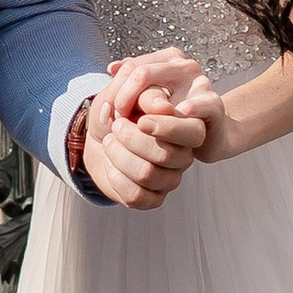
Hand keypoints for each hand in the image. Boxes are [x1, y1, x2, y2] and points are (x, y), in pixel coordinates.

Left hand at [77, 58, 207, 207]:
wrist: (101, 135)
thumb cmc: (120, 111)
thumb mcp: (130, 94)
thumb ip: (147, 95)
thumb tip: (162, 107)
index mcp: (186, 128)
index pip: (191, 133)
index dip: (167, 127)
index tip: (141, 119)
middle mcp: (183, 157)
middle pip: (165, 155)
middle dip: (132, 138)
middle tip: (116, 124)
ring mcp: (169, 180)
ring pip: (146, 174)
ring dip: (119, 155)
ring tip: (110, 141)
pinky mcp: (152, 198)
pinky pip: (136, 195)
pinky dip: (115, 177)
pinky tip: (110, 163)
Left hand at [113, 51, 227, 164]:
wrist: (210, 136)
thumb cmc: (175, 116)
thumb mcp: (150, 98)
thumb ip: (132, 82)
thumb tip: (112, 67)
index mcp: (168, 59)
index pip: (131, 66)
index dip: (115, 89)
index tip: (107, 111)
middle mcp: (184, 66)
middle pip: (142, 73)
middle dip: (123, 98)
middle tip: (116, 120)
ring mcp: (200, 83)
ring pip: (168, 88)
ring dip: (148, 107)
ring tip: (139, 123)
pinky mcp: (213, 104)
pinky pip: (203, 104)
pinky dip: (192, 107)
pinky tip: (181, 112)